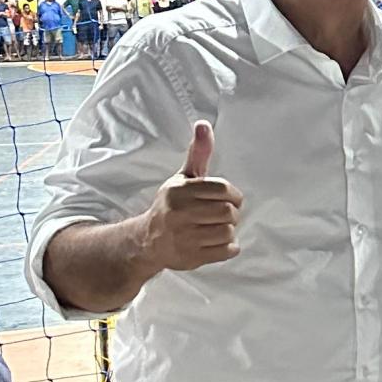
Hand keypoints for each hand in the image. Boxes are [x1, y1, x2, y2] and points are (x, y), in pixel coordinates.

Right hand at [144, 122, 242, 273]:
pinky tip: (217, 242)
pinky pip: (226, 251)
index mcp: (179, 191)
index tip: (231, 199)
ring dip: (229, 231)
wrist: (148, 240)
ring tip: (217, 228)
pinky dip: (229, 248)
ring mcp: (183, 237)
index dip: (234, 195)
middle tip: (225, 215)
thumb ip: (198, 153)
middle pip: (227, 212)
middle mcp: (179, 213)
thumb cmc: (172, 205)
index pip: (223, 189)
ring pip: (228, 232)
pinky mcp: (190, 257)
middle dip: (232, 214)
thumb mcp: (183, 177)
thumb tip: (204, 125)